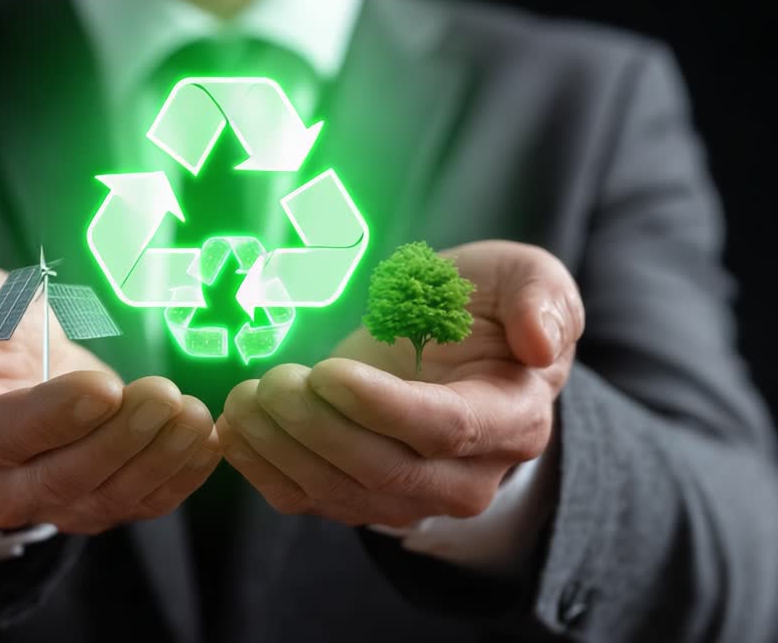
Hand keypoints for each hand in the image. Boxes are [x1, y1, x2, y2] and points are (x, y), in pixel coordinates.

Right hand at [0, 259, 219, 534]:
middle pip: (59, 480)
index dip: (53, 417)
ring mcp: (47, 497)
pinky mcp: (95, 497)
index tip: (103, 386)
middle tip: (165, 396)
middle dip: (119, 441)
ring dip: (158, 461)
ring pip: (105, 499)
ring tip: (194, 415)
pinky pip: (139, 503)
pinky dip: (179, 478)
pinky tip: (207, 439)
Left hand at [216, 240, 583, 526]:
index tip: (327, 373)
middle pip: (384, 469)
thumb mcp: (524, 277)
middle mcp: (466, 476)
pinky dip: (263, 470)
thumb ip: (542, 299)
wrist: (457, 350)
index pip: (444, 430)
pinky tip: (235, 429)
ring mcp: (411, 497)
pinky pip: (307, 500)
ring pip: (340, 492)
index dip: (381, 407)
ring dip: (281, 448)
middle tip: (274, 379)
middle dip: (316, 427)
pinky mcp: (361, 499)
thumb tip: (542, 344)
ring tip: (246, 397)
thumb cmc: (488, 306)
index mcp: (512, 421)